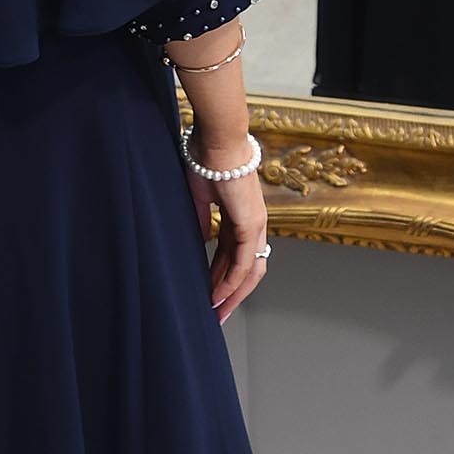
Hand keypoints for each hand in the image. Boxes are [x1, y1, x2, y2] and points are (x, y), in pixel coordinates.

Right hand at [185, 160, 268, 318]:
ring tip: (217, 312)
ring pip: (250, 271)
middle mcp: (253, 223)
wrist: (216, 139)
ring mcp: (255, 224)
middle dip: (233, 294)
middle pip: (248, 269)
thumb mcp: (200, 197)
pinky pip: (243, 262)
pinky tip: (218, 295)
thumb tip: (198, 241)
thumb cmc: (207, 158)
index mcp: (241, 216)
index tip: (209, 294)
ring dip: (234, 294)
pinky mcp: (250, 224)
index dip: (222, 277)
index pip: (234, 256)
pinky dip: (231, 282)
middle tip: (217, 314)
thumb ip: (201, 221)